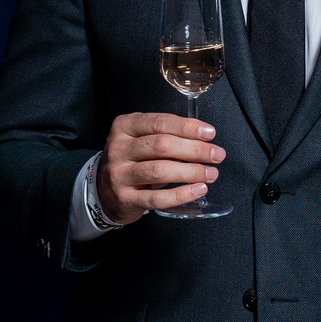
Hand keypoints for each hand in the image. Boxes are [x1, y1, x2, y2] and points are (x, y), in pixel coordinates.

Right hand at [99, 112, 225, 224]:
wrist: (104, 191)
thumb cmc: (132, 160)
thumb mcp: (141, 139)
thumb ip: (166, 134)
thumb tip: (204, 137)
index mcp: (124, 126)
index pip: (160, 122)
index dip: (188, 128)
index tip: (210, 134)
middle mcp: (118, 148)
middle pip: (162, 145)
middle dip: (195, 150)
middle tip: (217, 155)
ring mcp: (119, 174)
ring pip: (160, 171)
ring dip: (191, 172)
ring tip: (211, 174)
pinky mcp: (124, 198)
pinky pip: (157, 198)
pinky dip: (181, 194)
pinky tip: (198, 190)